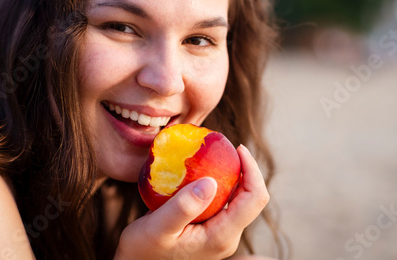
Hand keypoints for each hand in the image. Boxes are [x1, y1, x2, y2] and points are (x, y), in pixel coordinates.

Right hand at [114, 145, 269, 259]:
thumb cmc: (142, 250)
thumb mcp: (157, 227)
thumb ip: (183, 207)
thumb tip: (211, 181)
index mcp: (221, 237)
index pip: (254, 199)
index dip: (253, 170)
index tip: (237, 148)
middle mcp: (227, 236)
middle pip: (251, 198)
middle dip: (243, 169)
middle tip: (222, 147)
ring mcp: (220, 234)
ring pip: (238, 199)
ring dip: (231, 175)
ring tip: (213, 154)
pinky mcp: (211, 229)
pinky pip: (224, 201)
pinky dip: (218, 182)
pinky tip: (200, 170)